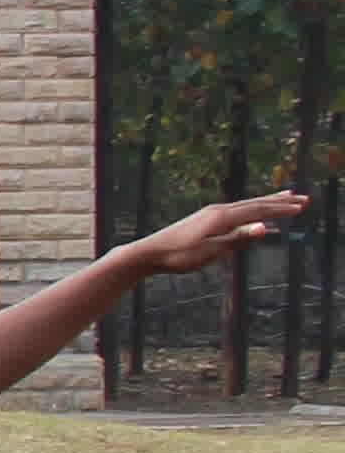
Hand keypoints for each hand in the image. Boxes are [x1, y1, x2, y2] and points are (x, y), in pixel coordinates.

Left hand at [122, 190, 308, 279]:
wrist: (149, 252)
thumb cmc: (178, 256)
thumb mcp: (210, 251)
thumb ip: (238, 239)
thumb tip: (265, 227)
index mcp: (221, 217)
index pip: (258, 210)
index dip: (282, 209)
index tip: (302, 207)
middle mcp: (218, 211)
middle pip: (255, 204)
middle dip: (281, 202)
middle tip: (304, 199)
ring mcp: (211, 214)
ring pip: (246, 205)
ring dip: (268, 202)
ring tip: (286, 196)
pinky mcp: (206, 219)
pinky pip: (237, 212)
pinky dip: (253, 210)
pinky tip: (258, 217)